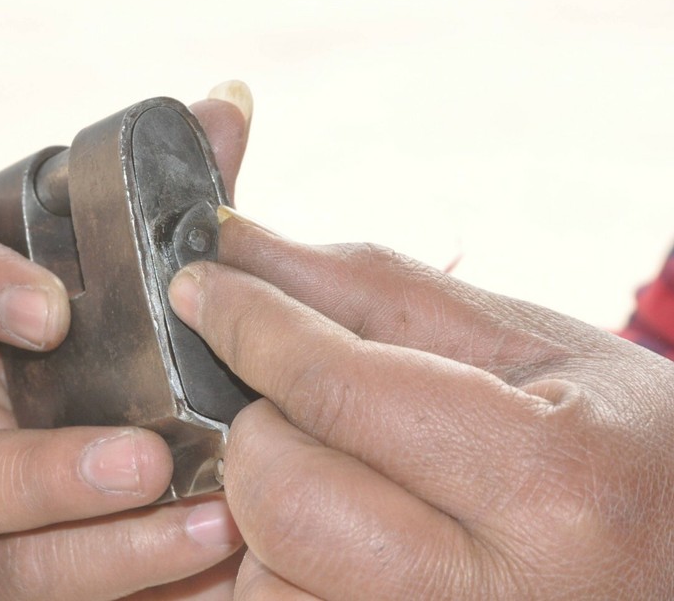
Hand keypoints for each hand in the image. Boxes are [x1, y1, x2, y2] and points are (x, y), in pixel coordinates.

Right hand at [0, 82, 252, 599]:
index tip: (46, 304)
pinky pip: (28, 574)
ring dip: (42, 483)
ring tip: (152, 469)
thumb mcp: (164, 270)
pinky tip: (201, 532)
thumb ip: (178, 202)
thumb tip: (227, 104)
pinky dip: (114, 558)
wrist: (194, 448)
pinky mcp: (6, 554)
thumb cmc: (148, 338)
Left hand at [168, 210, 673, 598]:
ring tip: (340, 478)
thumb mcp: (526, 344)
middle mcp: (494, 600)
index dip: (251, 324)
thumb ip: (375, 292)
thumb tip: (242, 249)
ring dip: (267, 510)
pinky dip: (281, 569)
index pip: (339, 391)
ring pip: (265, 579)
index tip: (199, 286)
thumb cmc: (616, 443)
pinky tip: (338, 535)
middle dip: (258, 429)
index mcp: (550, 485)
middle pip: (282, 499)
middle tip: (288, 402)